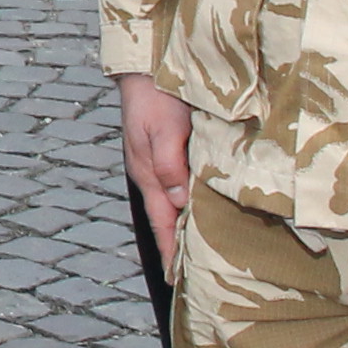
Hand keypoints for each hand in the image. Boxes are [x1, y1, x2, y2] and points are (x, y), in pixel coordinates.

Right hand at [120, 73, 194, 266]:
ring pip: (173, 203)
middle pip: (167, 219)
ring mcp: (158, 163)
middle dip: (177, 246)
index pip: (162, 223)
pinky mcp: (168, 151)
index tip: (179, 281)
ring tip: (200, 249)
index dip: (171, 251)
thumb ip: (170, 164)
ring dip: (183, 225)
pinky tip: (200, 206)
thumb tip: (180, 202)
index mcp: (148, 174)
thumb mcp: (162, 129)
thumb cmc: (156, 95)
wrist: (147, 66)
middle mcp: (152, 174)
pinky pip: (179, 185)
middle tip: (195, 276)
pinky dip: (188, 203)